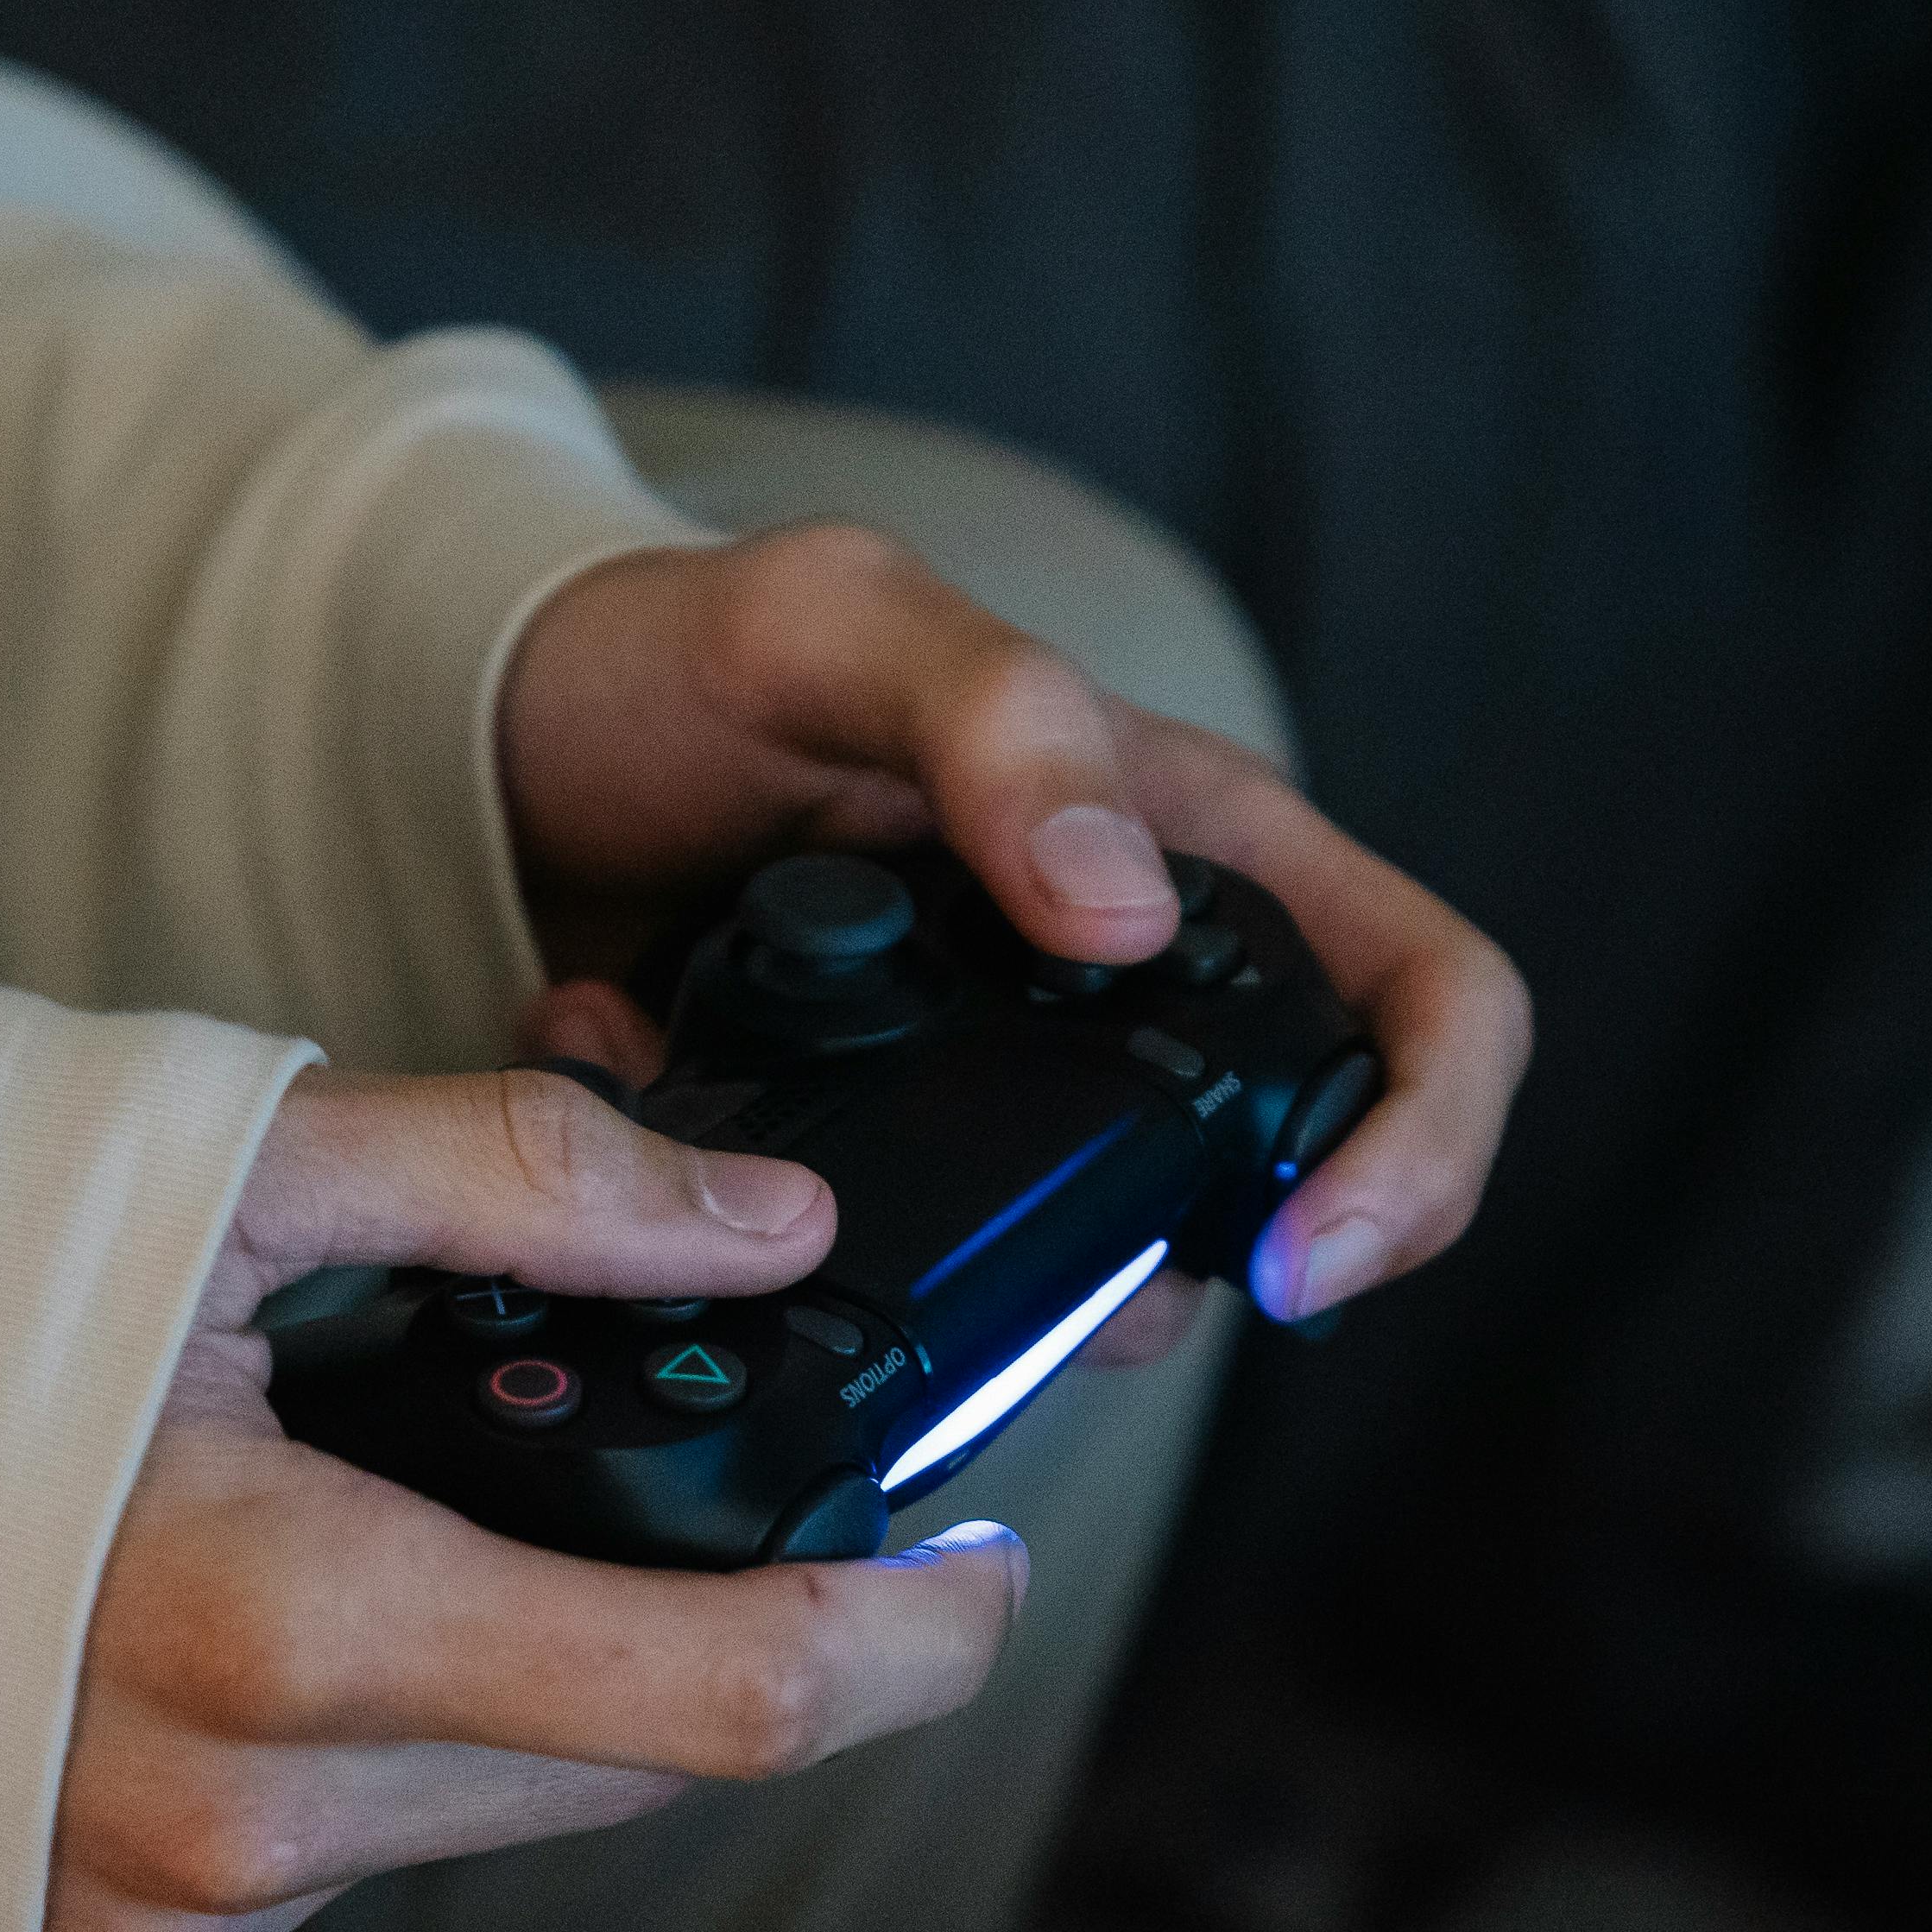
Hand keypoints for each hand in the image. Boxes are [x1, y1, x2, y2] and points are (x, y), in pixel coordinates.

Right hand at [44, 1065, 1031, 1931]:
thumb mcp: (206, 1167)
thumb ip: (517, 1186)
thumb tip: (774, 1229)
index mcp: (300, 1628)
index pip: (725, 1702)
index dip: (906, 1644)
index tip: (985, 1573)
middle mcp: (244, 1832)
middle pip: (613, 1763)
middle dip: (710, 1637)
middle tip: (717, 1489)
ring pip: (467, 1814)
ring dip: (512, 1681)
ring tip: (402, 1510)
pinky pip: (317, 1879)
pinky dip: (350, 1755)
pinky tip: (246, 1624)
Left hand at [501, 523, 1529, 1357]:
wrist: (498, 745)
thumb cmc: (684, 651)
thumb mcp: (837, 628)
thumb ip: (996, 725)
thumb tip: (1128, 914)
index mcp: (1198, 840)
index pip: (1433, 1003)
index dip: (1422, 1147)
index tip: (1300, 1259)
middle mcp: (1140, 984)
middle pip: (1288, 1180)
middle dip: (1188, 1272)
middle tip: (1047, 1304)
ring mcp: (1019, 1088)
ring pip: (1110, 1263)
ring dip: (994, 1295)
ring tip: (835, 1222)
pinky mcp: (887, 1164)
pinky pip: (917, 1276)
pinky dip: (814, 1260)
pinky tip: (693, 1169)